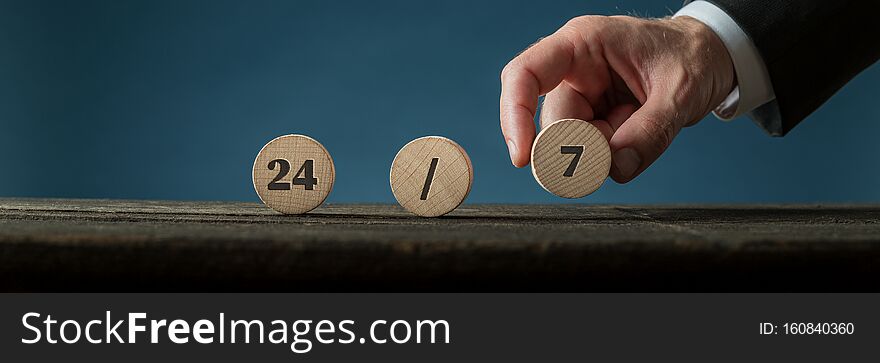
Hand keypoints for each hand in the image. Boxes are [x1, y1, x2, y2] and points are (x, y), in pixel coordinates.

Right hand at [500, 15, 734, 182]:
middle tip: (617, 157)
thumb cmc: (691, 56)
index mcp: (583, 43)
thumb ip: (650, 130)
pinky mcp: (594, 118)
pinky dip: (612, 156)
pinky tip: (637, 135)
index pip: (525, 75)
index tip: (523, 157)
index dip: (515, 116)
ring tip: (640, 130)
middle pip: (553, 122)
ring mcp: (583, 95)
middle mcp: (574, 69)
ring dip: (602, 153)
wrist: (710, 58)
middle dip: (582, 149)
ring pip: (571, 143)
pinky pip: (590, 151)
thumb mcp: (681, 90)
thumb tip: (618, 168)